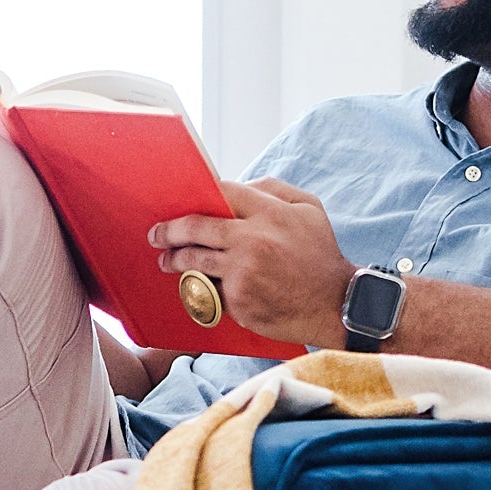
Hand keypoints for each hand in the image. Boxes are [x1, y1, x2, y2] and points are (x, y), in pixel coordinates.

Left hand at [149, 178, 350, 347]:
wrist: (334, 304)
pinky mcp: (238, 301)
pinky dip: (204, 286)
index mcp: (269, 213)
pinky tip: (200, 285)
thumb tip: (238, 185)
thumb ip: (273, 189)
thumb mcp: (309, 208)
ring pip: (194, 260)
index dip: (198, 194)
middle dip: (169, 230)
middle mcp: (252, 241)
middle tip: (156, 234)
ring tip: (167, 260)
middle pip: (194, 228)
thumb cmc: (320, 254)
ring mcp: (242, 273)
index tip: (181, 201)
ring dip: (175, 259)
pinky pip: (210, 289)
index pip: (220, 193)